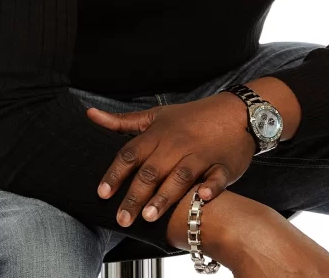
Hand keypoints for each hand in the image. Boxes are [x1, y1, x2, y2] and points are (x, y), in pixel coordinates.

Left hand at [86, 93, 256, 226]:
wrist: (237, 111)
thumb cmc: (193, 117)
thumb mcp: (157, 115)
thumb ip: (123, 121)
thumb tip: (91, 115)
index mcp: (160, 133)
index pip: (132, 154)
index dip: (116, 174)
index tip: (102, 193)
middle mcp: (178, 144)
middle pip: (152, 170)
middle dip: (135, 195)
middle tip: (122, 218)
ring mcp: (202, 155)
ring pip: (180, 176)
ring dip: (165, 195)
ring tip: (150, 216)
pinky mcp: (224, 165)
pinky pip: (217, 177)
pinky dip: (211, 187)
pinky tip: (202, 197)